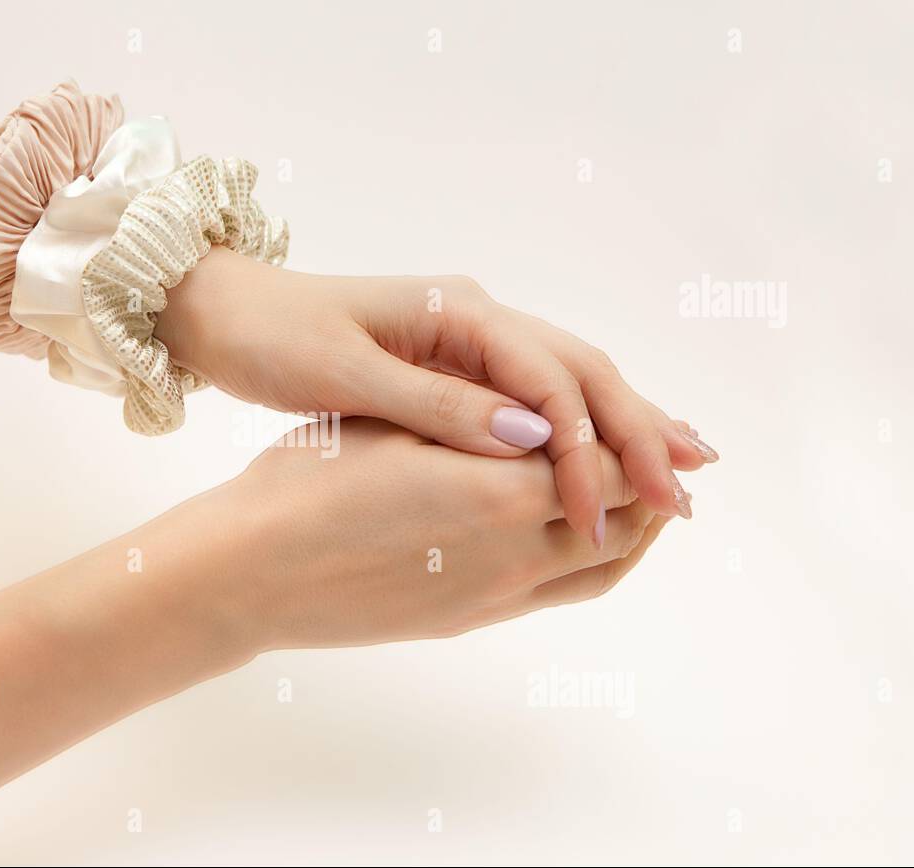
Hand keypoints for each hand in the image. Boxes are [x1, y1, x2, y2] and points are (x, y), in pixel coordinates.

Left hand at [157, 248, 717, 545]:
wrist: (224, 315)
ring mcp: (469, 343)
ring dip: (621, 428)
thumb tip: (536, 435)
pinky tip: (601, 462)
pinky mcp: (454, 369)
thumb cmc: (274, 338)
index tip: (608, 508)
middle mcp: (478, 320)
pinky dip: (574, 432)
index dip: (588, 445)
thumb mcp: (347, 375)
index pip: (552, 378)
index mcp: (461, 313)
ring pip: (568, 384)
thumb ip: (438, 406)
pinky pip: (532, 401)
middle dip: (636, 431)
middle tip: (688, 491)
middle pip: (582, 372)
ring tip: (678, 474)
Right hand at [182, 418, 669, 652]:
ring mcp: (494, 596)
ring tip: (637, 504)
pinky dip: (588, 563)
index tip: (662, 423)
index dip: (642, 442)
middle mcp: (514, 553)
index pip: (609, 464)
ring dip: (631, 533)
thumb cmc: (308, 484)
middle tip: (667, 462)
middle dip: (650, 488)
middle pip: (622, 521)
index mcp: (499, 490)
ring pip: (600, 568)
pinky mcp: (467, 620)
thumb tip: (548, 422)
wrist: (252, 572)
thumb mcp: (396, 429)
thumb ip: (482, 423)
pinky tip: (571, 539)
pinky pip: (558, 595)